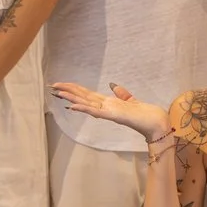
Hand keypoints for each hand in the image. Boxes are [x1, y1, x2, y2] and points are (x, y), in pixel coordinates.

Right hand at [50, 81, 168, 141]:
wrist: (154, 122)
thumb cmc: (144, 113)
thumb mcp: (131, 100)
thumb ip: (121, 94)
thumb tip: (113, 85)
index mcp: (107, 102)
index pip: (87, 94)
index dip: (74, 88)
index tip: (61, 84)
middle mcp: (105, 107)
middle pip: (82, 97)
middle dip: (67, 91)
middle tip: (52, 86)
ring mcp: (107, 112)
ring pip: (85, 103)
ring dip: (71, 98)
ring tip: (58, 93)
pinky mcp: (112, 116)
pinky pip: (95, 112)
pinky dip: (84, 108)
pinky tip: (73, 106)